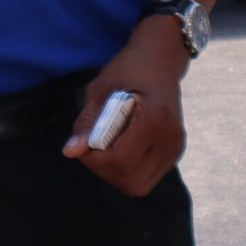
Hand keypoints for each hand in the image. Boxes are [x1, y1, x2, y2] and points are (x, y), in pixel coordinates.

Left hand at [61, 17, 188, 196]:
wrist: (160, 61)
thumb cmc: (127, 71)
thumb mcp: (100, 90)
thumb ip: (87, 123)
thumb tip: (70, 152)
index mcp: (155, 118)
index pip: (119, 160)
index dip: (93, 157)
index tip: (84, 139)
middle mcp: (171, 139)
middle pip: (129, 180)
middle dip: (103, 168)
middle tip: (92, 143)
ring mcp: (175, 149)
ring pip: (137, 185)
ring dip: (114, 172)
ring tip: (106, 144)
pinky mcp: (174, 155)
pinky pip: (144, 178)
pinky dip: (126, 169)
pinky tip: (120, 145)